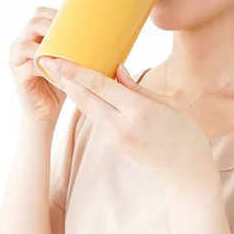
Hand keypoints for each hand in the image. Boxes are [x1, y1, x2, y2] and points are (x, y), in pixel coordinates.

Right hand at [8, 7, 66, 122]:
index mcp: (32, 37)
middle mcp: (20, 45)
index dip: (56, 13)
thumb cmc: (60, 85)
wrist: (47, 112)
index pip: (40, 14)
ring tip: (67, 53)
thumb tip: (102, 33)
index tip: (77, 20)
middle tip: (75, 35)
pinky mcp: (19, 77)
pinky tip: (61, 70)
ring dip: (48, 46)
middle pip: (33, 23)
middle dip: (54, 26)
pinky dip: (46, 67)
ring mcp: (16, 61)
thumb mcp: (69, 61)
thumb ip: (74, 46)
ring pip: (26, 45)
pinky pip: (30, 67)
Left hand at [41, 58, 218, 186]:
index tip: (57, 59)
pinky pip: (98, 119)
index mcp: (138, 111)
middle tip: (47, 61)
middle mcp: (122, 125)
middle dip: (64, 79)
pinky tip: (81, 93)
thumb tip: (117, 71)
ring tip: (59, 73)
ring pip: (88, 110)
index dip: (75, 71)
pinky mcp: (116, 145)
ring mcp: (116, 138)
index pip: (99, 85)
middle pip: (86, 98)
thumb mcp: (168, 105)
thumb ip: (138, 89)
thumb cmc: (185, 135)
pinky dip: (87, 104)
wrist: (187, 174)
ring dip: (72, 92)